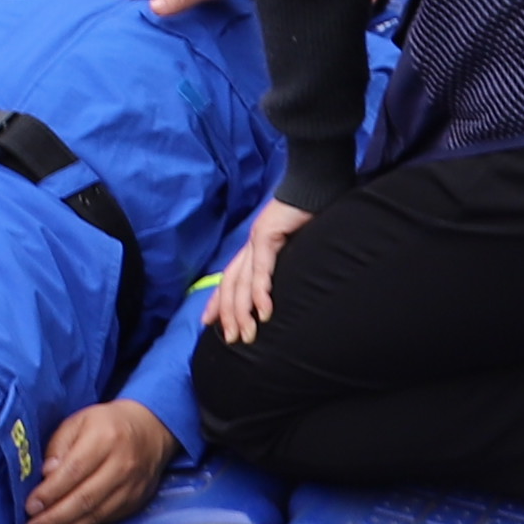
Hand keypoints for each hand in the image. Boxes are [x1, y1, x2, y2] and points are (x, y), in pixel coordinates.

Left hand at [23, 400, 176, 523]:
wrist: (151, 431)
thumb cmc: (106, 425)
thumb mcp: (78, 422)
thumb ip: (59, 445)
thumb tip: (46, 474)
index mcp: (104, 438)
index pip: (74, 470)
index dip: (51, 492)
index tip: (30, 507)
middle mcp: (121, 465)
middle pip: (85, 498)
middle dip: (54, 519)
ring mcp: (131, 487)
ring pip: (95, 515)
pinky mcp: (135, 502)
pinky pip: (105, 521)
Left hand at [206, 197, 312, 346]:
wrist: (314, 184)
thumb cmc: (310, 215)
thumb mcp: (295, 246)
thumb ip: (284, 264)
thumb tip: (285, 287)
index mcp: (254, 248)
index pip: (230, 278)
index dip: (218, 301)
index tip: (209, 323)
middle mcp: (250, 245)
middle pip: (230, 285)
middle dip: (228, 314)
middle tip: (231, 339)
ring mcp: (256, 240)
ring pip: (241, 282)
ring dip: (243, 311)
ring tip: (247, 334)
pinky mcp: (267, 234)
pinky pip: (261, 269)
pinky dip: (260, 291)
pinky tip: (263, 310)